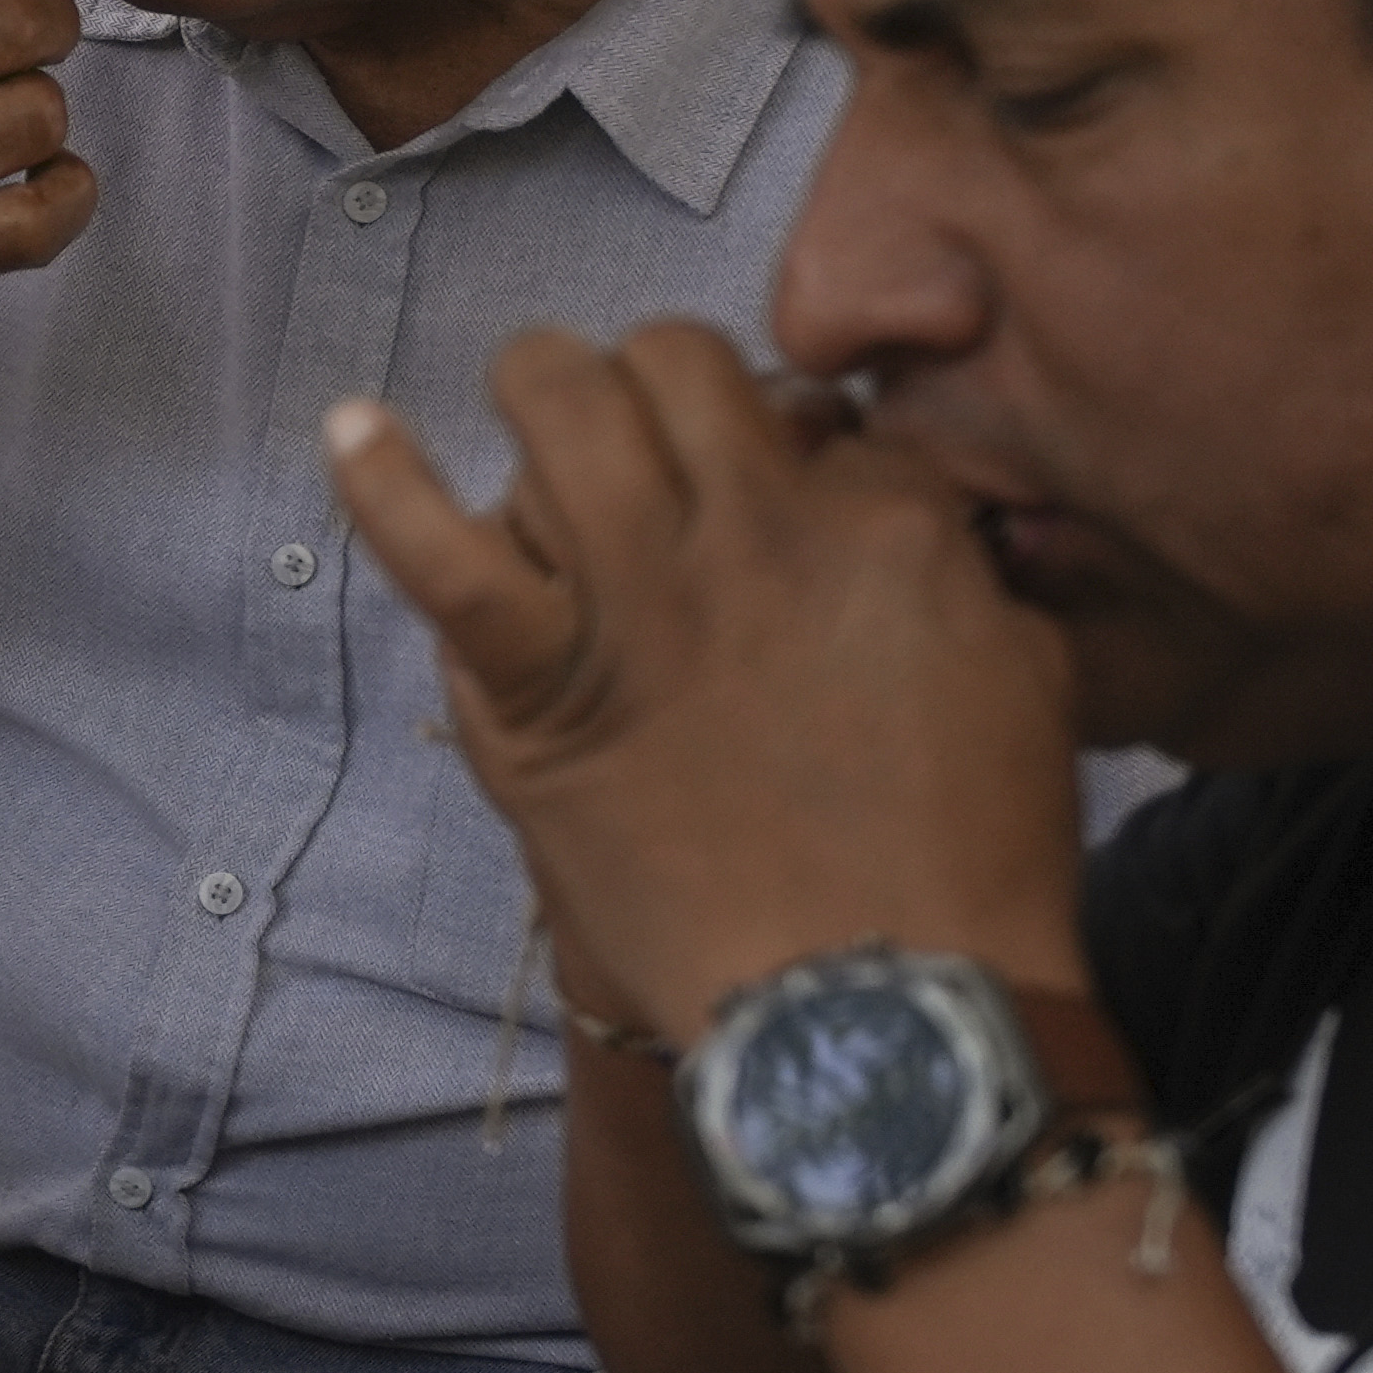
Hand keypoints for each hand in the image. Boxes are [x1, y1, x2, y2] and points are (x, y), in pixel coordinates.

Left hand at [322, 323, 1088, 1048]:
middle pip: (676, 364)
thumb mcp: (1021, 677)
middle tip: (648, 438)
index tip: (775, 486)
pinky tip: (352, 428)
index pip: (807, 413)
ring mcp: (640, 598)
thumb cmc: (968, 864)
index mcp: (885, 525)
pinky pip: (441, 553)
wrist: (876, 1008)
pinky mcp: (544, 682)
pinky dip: (383, 484)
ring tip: (539, 416)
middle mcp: (754, 530)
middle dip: (655, 381)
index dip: (783, 439)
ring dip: (542, 392)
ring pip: (564, 409)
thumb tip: (892, 511)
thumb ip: (955, 573)